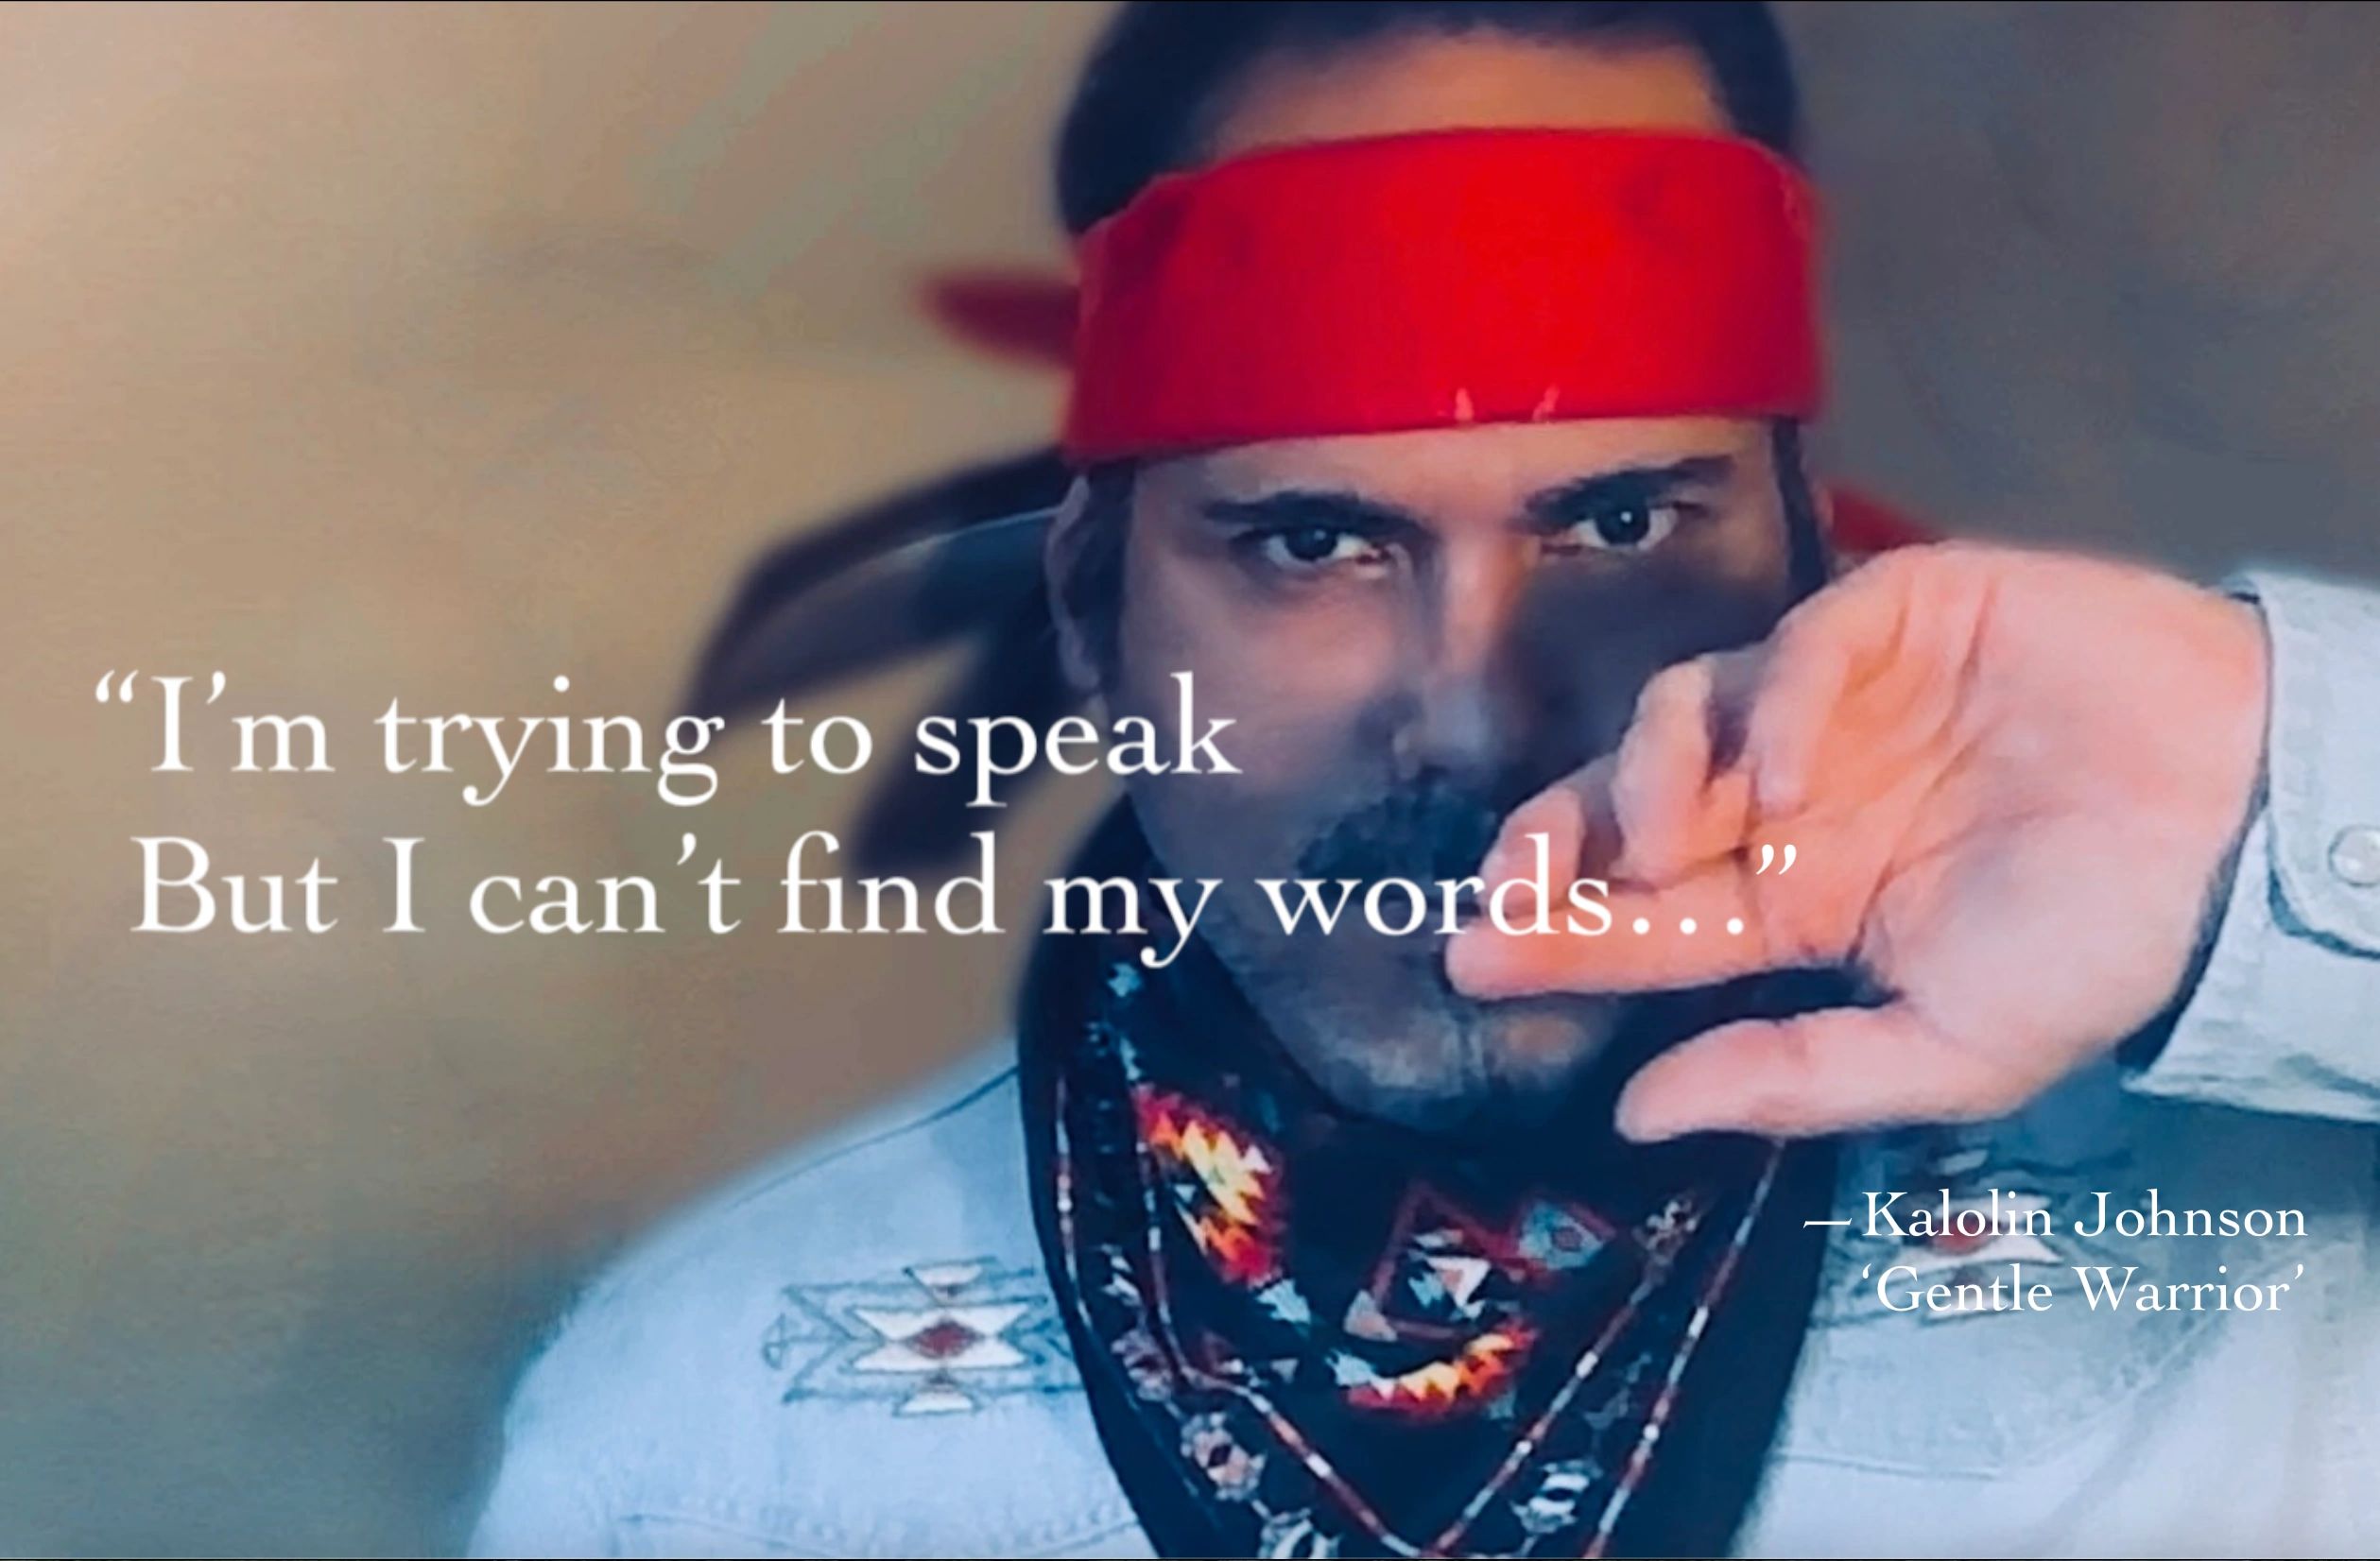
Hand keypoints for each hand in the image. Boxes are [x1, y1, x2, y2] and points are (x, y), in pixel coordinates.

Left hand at [1447, 543, 2267, 1141]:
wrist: (2246, 837)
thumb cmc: (2107, 947)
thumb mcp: (1947, 1052)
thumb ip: (1793, 1077)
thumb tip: (1639, 1115)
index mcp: (1796, 897)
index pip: (1644, 915)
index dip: (1553, 932)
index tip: (1467, 958)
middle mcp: (1795, 794)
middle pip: (1628, 801)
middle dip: (1552, 843)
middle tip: (1504, 892)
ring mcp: (1839, 702)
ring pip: (1685, 706)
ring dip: (1648, 774)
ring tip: (1663, 846)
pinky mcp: (1900, 616)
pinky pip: (1802, 640)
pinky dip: (1777, 704)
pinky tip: (1785, 783)